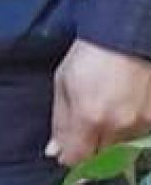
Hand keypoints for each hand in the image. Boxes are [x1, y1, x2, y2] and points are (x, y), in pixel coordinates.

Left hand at [47, 38, 150, 165]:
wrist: (123, 38)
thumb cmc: (88, 56)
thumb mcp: (63, 83)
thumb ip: (60, 121)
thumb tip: (55, 150)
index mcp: (88, 116)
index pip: (78, 156)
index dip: (69, 156)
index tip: (64, 152)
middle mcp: (116, 125)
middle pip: (99, 155)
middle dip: (88, 147)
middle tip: (83, 127)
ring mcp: (139, 123)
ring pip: (119, 148)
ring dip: (108, 138)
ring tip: (102, 109)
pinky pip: (137, 136)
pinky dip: (126, 130)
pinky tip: (118, 108)